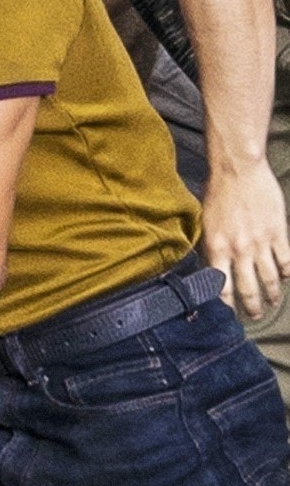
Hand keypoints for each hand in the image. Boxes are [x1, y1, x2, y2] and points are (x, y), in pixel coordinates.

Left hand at [201, 161, 289, 320]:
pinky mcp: (279, 233)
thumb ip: (210, 244)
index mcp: (216, 246)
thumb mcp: (205, 221)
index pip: (219, 284)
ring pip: (269, 278)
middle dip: (251, 306)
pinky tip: (287, 279)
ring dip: (272, 294)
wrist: (238, 169)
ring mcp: (260, 242)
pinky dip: (288, 273)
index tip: (228, 313)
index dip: (224, 303)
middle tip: (254, 316)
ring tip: (272, 302)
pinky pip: (286, 261)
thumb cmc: (217, 191)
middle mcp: (238, 249)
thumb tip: (211, 265)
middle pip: (247, 287)